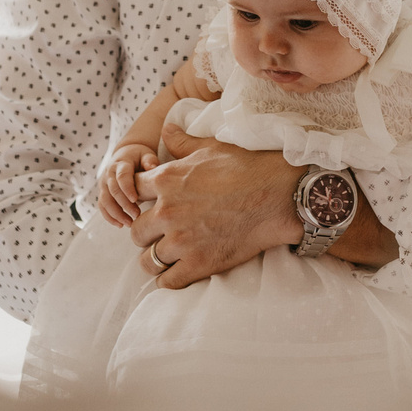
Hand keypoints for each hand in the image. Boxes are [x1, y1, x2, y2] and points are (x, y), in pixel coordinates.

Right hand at [97, 142, 158, 226]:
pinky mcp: (103, 193)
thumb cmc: (139, 157)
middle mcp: (109, 174)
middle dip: (124, 205)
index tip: (135, 200)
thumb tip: (152, 167)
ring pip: (105, 201)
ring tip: (130, 223)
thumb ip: (149, 160)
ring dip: (116, 214)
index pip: (121, 177)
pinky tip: (120, 225)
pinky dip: (109, 217)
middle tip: (137, 215)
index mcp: (120, 164)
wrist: (125, 155)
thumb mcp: (146, 154)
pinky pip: (102, 206)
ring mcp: (104, 184)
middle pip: (113, 191)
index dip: (127, 188)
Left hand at [128, 120, 302, 287]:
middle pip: (135, 232)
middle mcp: (167, 212)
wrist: (279, 195)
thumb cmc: (247, 167)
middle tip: (161, 233)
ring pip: (148, 260)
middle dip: (146, 233)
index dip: (139, 200)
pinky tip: (178, 271)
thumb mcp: (210, 146)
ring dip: (156, 258)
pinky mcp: (198, 264)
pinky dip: (169, 279)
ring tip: (168, 255)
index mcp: (166, 181)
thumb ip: (182, 142)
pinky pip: (168, 281)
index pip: (132, 193)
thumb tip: (166, 129)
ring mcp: (181, 241)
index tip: (150, 204)